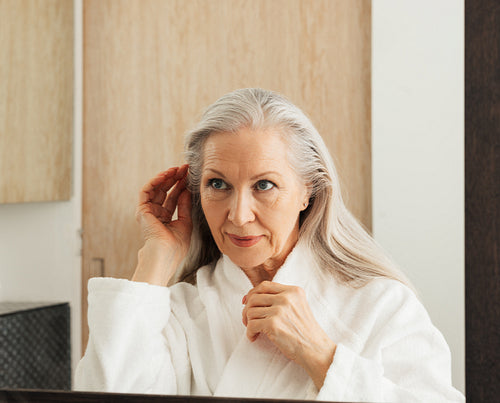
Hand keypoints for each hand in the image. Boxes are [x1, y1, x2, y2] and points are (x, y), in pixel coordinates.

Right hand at [132, 165, 191, 285]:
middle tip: (185, 168)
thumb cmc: (176, 245)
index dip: (181, 186)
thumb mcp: (186, 222)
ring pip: (156, 189)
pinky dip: (155, 181)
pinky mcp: (142, 210)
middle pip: (165, 191)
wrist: (166, 254)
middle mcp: (156, 214)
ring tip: (177, 169)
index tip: (190, 175)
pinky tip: (166, 175)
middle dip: (175, 178)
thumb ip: (185, 206)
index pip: (173, 198)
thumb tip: (187, 190)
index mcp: (166, 219)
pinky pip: (146, 191)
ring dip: (166, 177)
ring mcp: (148, 212)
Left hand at [242, 281, 335, 389]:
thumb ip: (280, 299)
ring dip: (248, 322)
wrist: (316, 350)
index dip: (252, 293)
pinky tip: (254, 337)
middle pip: (254, 297)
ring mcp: (280, 310)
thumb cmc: (305, 332)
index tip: (246, 302)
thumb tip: (250, 298)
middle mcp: (286, 297)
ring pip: (251, 311)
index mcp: (293, 291)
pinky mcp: (273, 324)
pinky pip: (251, 325)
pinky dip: (249, 333)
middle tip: (248, 320)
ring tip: (253, 330)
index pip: (264, 285)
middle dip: (247, 309)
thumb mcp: (297, 307)